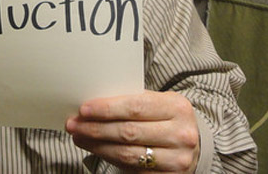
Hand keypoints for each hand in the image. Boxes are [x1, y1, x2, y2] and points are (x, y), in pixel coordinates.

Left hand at [65, 91, 199, 172]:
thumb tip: (91, 104)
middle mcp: (181, 134)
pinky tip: (95, 149)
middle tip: (73, 124)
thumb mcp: (157, 102)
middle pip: (128, 132)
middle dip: (95, 128)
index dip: (106, 109)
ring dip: (97, 145)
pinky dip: (109, 158)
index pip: (135, 107)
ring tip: (78, 136)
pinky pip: (132, 170)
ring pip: (127, 154)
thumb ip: (131, 100)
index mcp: (177, 107)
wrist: (194, 143)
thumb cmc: (166, 117)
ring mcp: (177, 159)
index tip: (83, 109)